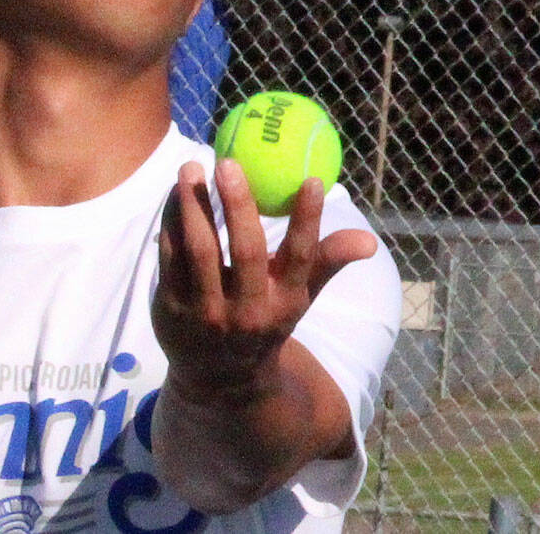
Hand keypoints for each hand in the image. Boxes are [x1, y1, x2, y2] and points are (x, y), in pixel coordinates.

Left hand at [152, 159, 375, 402]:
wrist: (219, 378)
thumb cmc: (264, 318)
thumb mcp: (298, 296)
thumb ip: (326, 261)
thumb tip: (369, 240)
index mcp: (284, 301)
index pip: (301, 257)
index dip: (308, 219)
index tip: (311, 180)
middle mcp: (248, 310)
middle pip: (246, 251)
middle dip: (239, 204)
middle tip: (228, 163)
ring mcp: (207, 311)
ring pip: (200, 249)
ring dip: (194, 205)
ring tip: (190, 167)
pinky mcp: (171, 308)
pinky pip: (170, 256)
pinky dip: (171, 221)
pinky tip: (176, 193)